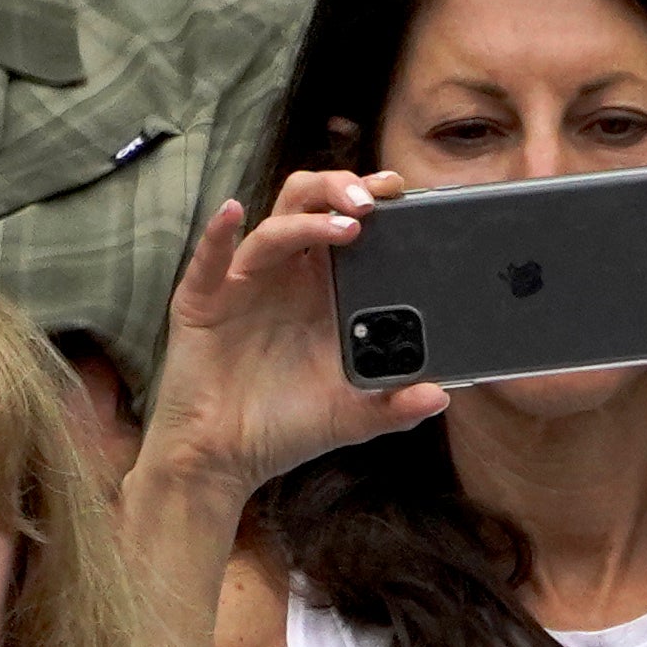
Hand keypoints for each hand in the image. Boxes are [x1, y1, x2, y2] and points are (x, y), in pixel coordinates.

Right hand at [135, 175, 450, 513]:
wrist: (227, 455)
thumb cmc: (288, 427)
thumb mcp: (354, 417)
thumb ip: (398, 406)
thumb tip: (442, 396)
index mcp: (324, 292)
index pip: (347, 227)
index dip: (371, 204)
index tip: (406, 194)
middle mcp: (286, 277)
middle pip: (308, 207)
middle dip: (341, 191)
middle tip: (377, 200)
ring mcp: (244, 284)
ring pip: (273, 227)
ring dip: (310, 220)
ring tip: (349, 225)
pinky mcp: (204, 301)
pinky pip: (210, 260)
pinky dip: (220, 233)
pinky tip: (233, 212)